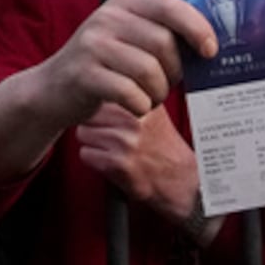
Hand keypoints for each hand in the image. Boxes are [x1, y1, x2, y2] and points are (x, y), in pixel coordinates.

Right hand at [18, 0, 217, 136]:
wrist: (52, 89)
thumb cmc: (106, 67)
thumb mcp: (129, 38)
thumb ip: (162, 33)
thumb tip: (211, 45)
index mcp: (124, 3)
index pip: (170, 6)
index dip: (197, 27)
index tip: (210, 51)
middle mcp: (106, 18)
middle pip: (163, 43)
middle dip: (175, 72)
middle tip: (168, 85)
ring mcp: (92, 45)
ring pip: (149, 71)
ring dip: (159, 93)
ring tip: (151, 98)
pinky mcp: (83, 74)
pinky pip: (130, 93)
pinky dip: (141, 106)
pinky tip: (135, 107)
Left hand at [76, 103, 216, 241]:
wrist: (180, 181)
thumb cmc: (164, 148)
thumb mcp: (155, 114)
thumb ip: (131, 98)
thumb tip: (103, 84)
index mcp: (142, 105)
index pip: (101, 96)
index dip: (100, 107)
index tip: (105, 115)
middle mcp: (134, 122)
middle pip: (89, 114)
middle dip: (93, 124)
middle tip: (106, 134)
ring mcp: (125, 143)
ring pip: (83, 133)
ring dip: (92, 142)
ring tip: (110, 148)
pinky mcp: (118, 164)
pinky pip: (86, 154)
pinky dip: (93, 160)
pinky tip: (109, 161)